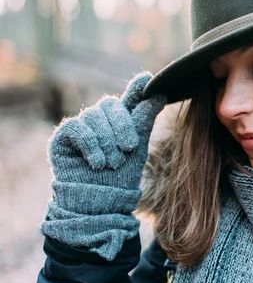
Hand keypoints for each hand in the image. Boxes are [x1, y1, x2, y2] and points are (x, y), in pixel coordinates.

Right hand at [48, 72, 166, 189]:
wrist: (98, 203)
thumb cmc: (120, 178)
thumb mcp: (138, 148)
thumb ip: (144, 120)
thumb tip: (160, 93)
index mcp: (121, 121)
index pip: (129, 99)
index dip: (137, 88)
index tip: (147, 79)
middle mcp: (100, 120)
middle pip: (111, 105)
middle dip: (122, 126)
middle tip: (130, 147)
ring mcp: (81, 126)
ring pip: (94, 116)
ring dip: (107, 141)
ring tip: (113, 163)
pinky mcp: (63, 136)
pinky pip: (77, 127)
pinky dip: (91, 144)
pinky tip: (97, 162)